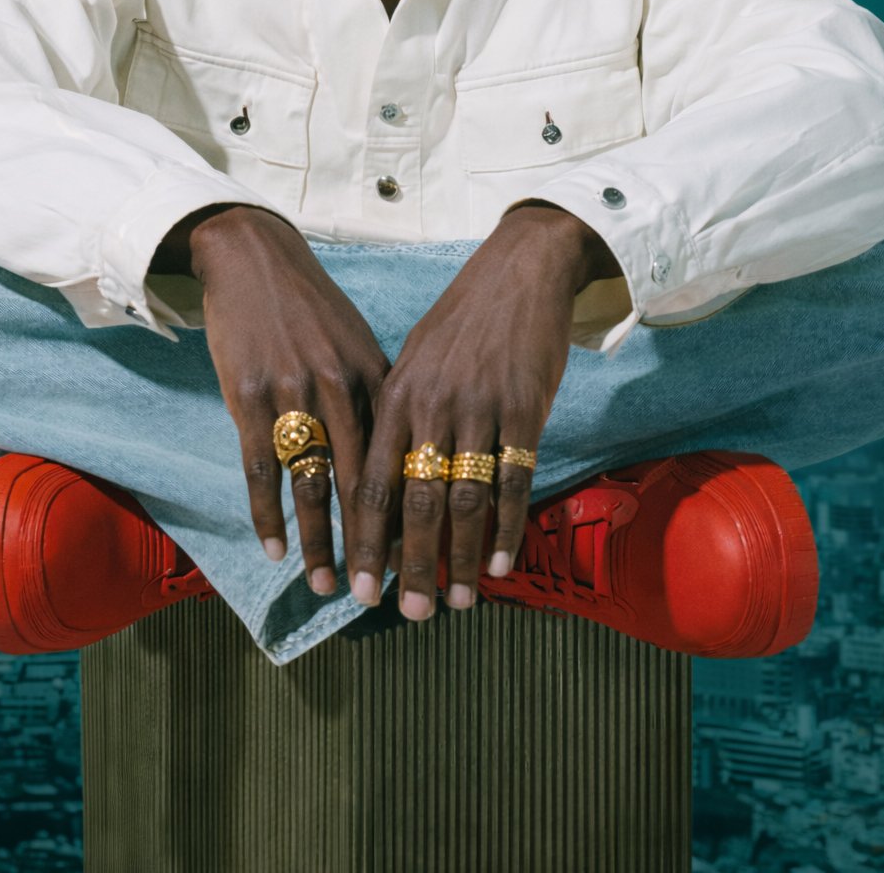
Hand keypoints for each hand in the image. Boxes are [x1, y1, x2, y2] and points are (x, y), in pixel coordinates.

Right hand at [186, 206, 391, 594]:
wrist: (253, 258)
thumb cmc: (311, 305)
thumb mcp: (357, 343)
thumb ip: (379, 396)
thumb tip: (405, 450)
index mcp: (373, 376)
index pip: (399, 461)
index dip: (411, 515)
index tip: (424, 560)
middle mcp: (338, 389)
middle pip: (362, 483)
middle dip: (373, 546)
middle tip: (382, 596)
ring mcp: (291, 393)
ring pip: (312, 483)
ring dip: (320, 543)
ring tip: (326, 586)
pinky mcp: (247, 396)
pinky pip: (261, 468)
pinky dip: (269, 514)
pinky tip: (276, 549)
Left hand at [348, 205, 619, 618]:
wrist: (519, 269)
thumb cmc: (462, 319)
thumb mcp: (416, 360)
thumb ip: (400, 419)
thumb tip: (385, 486)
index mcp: (395, 394)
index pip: (370, 482)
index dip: (364, 540)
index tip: (358, 587)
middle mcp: (430, 405)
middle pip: (414, 501)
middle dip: (410, 564)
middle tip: (407, 613)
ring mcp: (479, 408)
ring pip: (463, 498)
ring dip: (458, 557)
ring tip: (455, 601)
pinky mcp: (525, 408)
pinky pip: (512, 479)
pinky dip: (505, 526)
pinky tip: (498, 562)